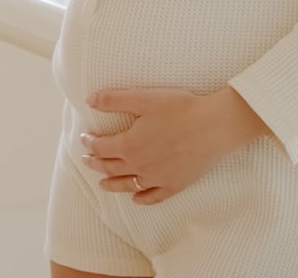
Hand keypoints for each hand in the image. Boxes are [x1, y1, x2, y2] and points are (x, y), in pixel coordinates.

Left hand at [76, 87, 269, 204]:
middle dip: (95, 163)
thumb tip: (89, 100)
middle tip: (86, 160)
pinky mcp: (175, 185)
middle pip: (110, 168)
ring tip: (102, 184)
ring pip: (127, 185)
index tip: (84, 139)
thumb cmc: (181, 109)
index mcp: (129, 145)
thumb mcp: (144, 98)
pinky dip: (141, 199)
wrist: (214, 127)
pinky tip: (136, 198)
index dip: (89, 143)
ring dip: (112, 185)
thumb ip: (114, 99)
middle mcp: (139, 165)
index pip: (101, 147)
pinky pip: (153, 197)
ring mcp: (157, 178)